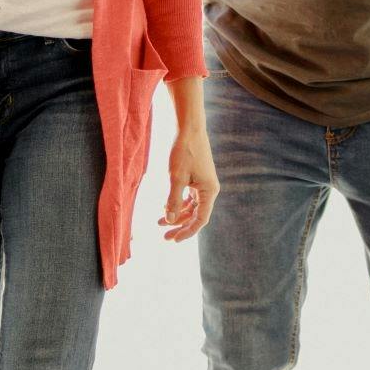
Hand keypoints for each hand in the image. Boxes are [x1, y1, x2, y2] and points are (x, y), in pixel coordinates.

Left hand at [161, 126, 220, 240]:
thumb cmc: (184, 152)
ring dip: (176, 215)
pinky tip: (165, 207)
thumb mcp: (176, 178)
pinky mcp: (198, 179)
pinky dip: (178, 203)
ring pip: (191, 207)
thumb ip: (173, 201)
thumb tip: (169, 221)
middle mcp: (209, 190)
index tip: (173, 239)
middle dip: (180, 226)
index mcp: (209, 192)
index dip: (187, 232)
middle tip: (165, 237)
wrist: (189, 129)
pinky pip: (189, 197)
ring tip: (160, 222)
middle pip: (195, 215)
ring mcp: (204, 184)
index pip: (200, 220)